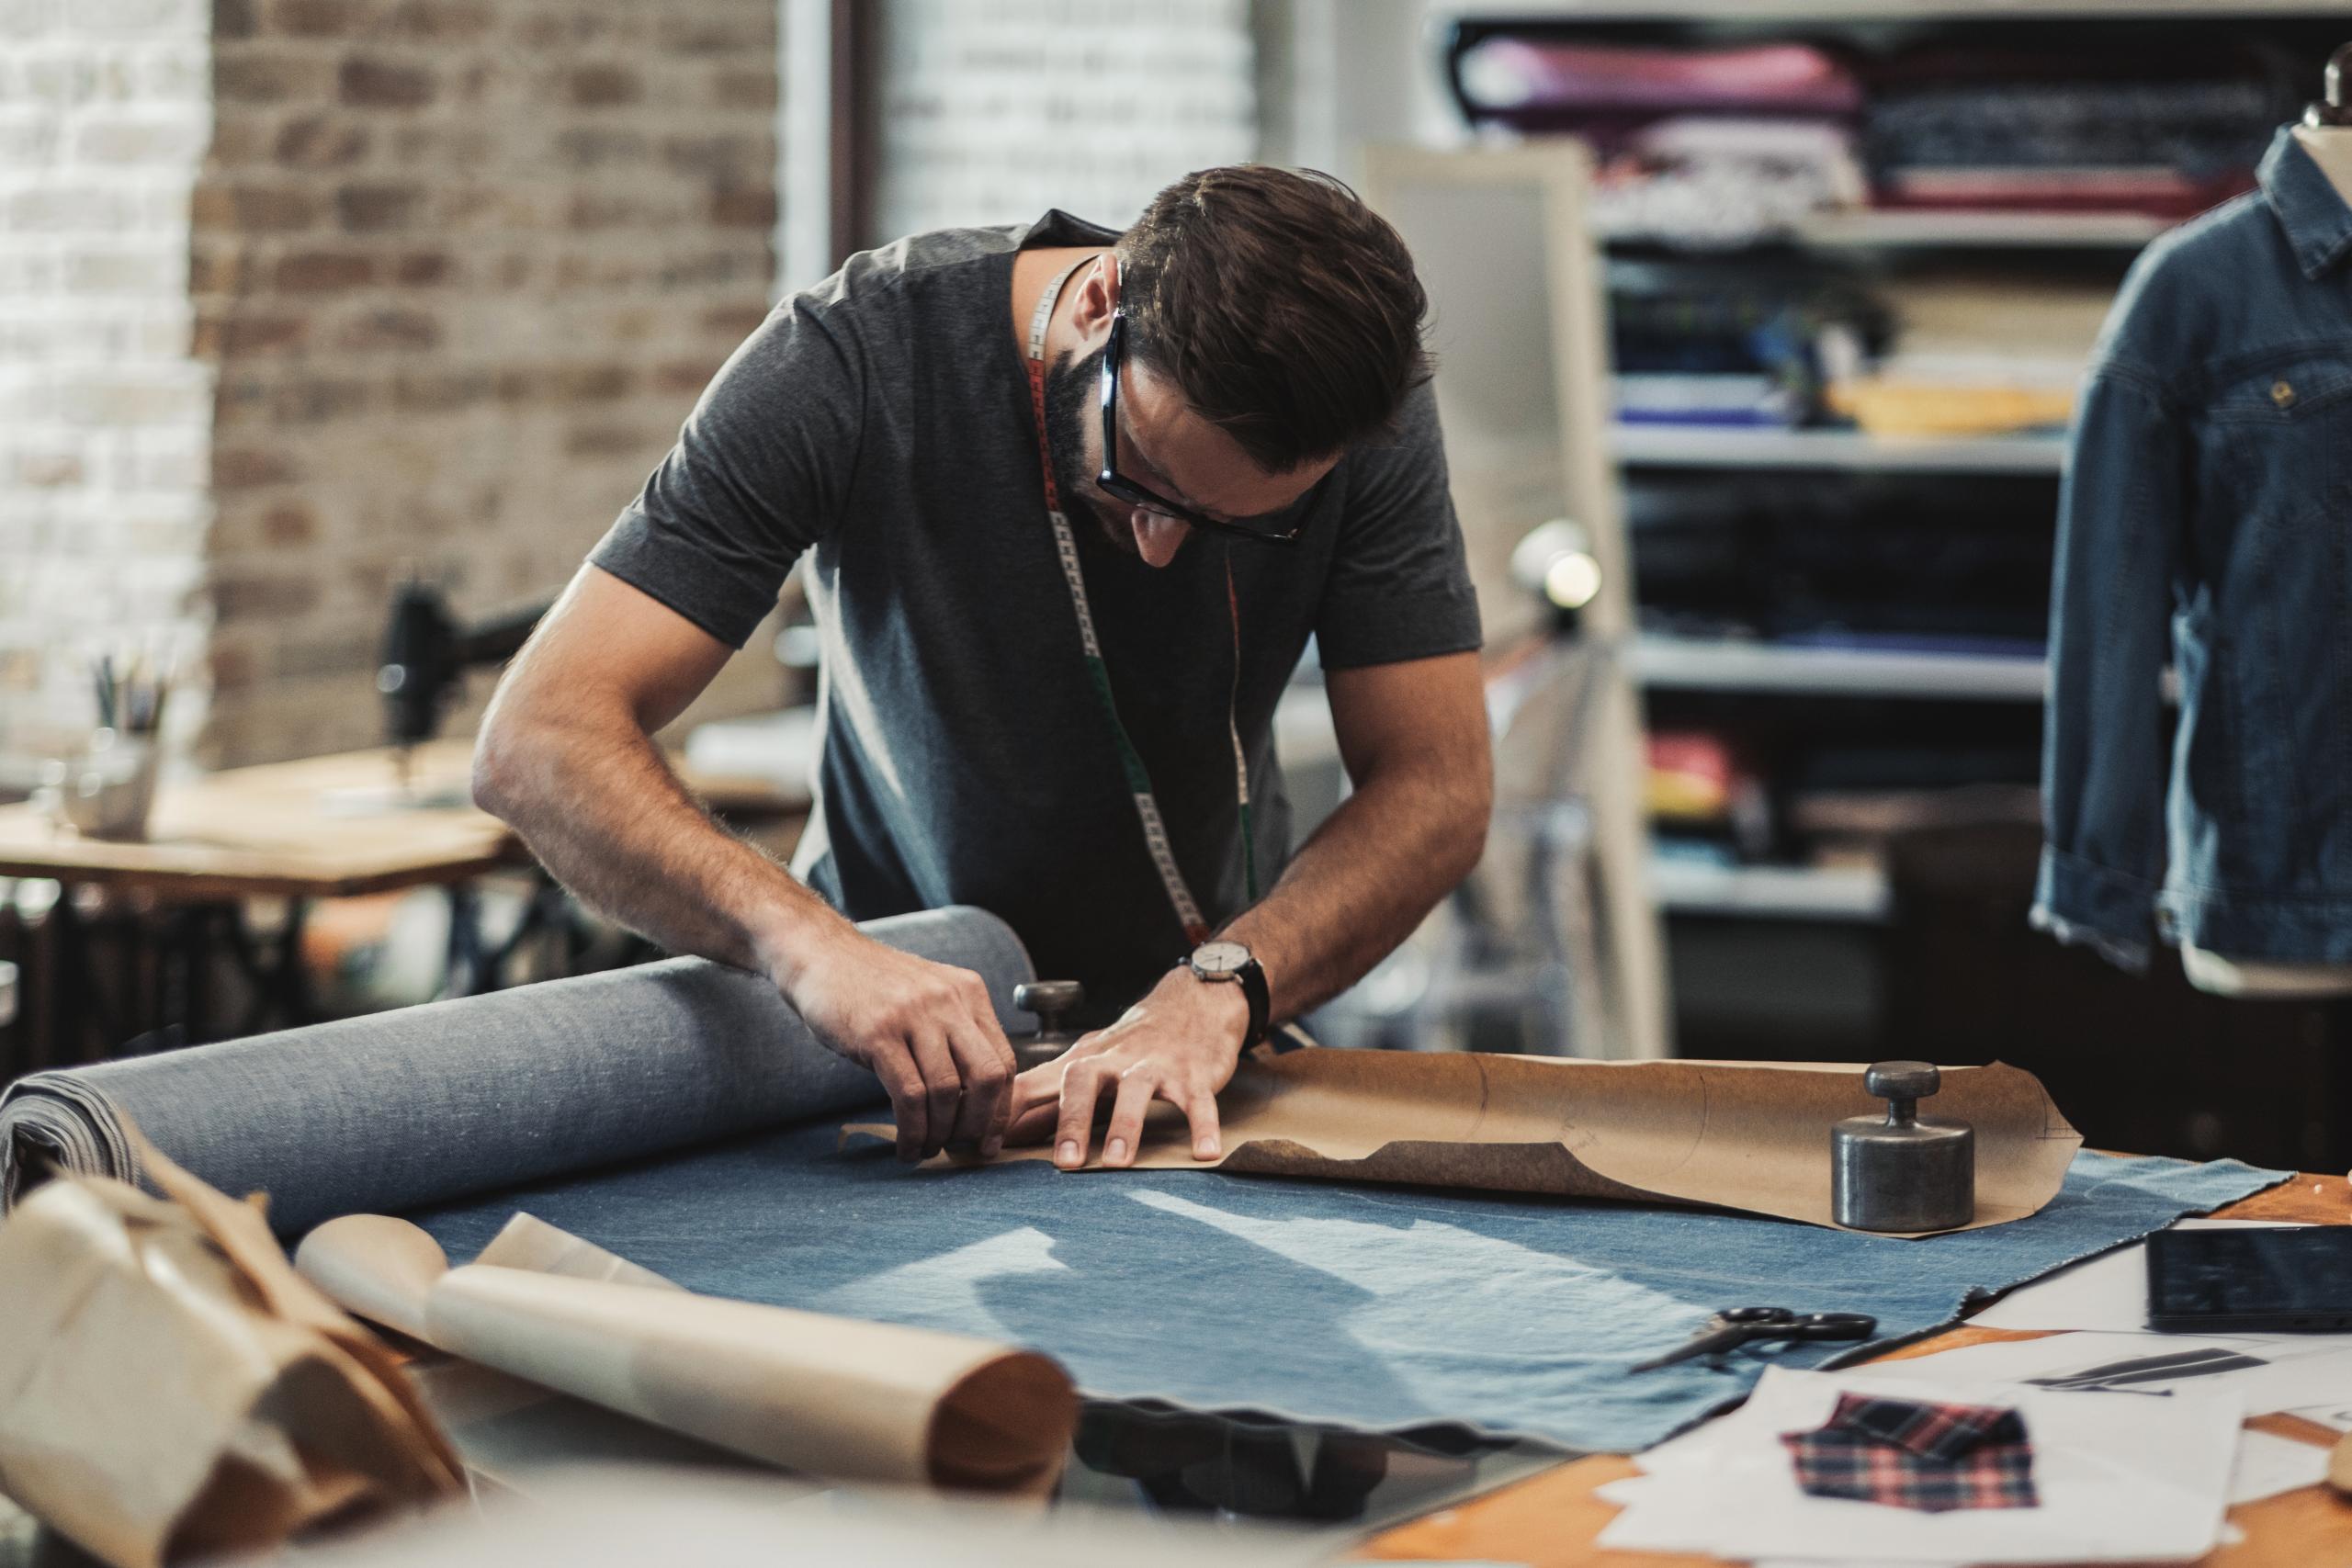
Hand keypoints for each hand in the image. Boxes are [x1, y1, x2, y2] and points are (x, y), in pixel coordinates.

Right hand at [773, 924, 1016, 1162]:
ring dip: (940, 1133)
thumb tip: (976, 1100)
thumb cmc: (872, 987)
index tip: (990, 1139)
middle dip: (979, 1124)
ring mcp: (914, 1016)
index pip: (1005, 1060)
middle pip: (988, 1077)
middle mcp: (948, 1001)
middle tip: (963, 1148)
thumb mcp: (927, 996)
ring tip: (926, 1149)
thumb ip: (955, 1033)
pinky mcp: (878, 1034)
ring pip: (947, 1092)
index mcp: (969, 993)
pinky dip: (912, 1131)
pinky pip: (909, 1096)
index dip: (1001, 1108)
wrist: (820, 955)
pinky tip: (906, 1146)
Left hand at [1005, 968, 1249, 1168]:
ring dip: (1126, 1124)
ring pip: (1137, 1091)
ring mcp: (1155, 1065)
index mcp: (1082, 1061)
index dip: (1009, 1112)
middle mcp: (1114, 1060)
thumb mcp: (1087, 1063)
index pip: (1035, 1084)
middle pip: (1082, 1081)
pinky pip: (1198, 1100)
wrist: (1194, 1001)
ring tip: (1118, 1161)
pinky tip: (1204, 1153)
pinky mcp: (1193, 1074)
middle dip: (1071, 1120)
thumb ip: (1047, 1097)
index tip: (985, 1146)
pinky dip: (1201, 1125)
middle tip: (1064, 1164)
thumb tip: (998, 1130)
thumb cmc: (1132, 1044)